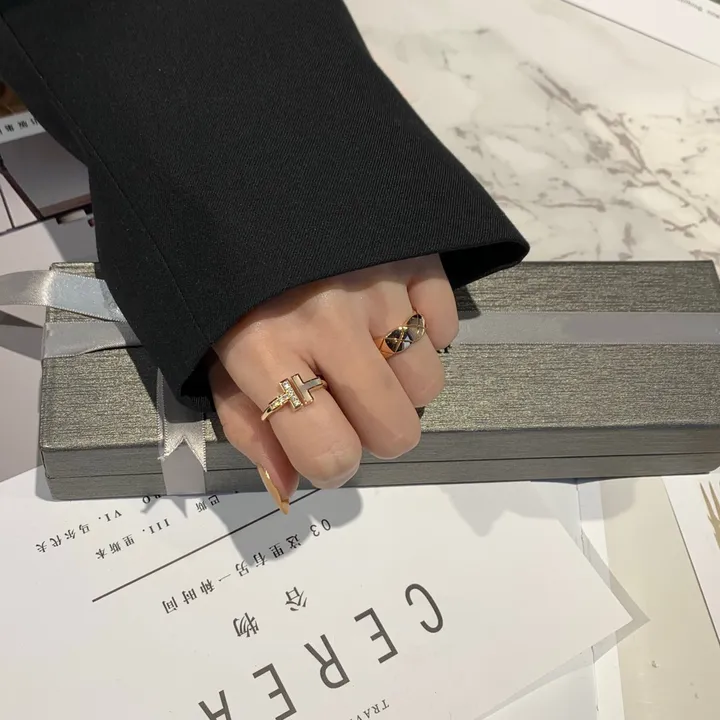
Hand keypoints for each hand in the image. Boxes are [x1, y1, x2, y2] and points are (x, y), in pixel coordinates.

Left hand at [209, 254, 457, 508]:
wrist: (245, 167)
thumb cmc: (222, 268)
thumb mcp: (208, 346)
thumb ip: (245, 421)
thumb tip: (289, 484)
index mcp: (266, 349)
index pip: (327, 451)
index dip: (330, 465)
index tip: (324, 448)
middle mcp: (328, 322)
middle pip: (395, 429)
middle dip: (375, 431)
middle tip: (352, 403)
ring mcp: (378, 285)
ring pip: (429, 384)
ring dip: (403, 382)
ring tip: (369, 350)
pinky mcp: (414, 254)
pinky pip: (445, 326)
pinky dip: (424, 330)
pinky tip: (388, 311)